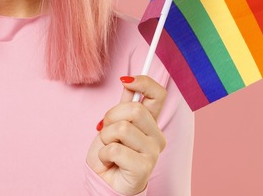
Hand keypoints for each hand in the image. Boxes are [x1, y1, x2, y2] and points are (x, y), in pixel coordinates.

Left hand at [86, 76, 166, 194]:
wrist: (105, 182)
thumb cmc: (110, 154)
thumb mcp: (113, 124)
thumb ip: (123, 105)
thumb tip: (128, 80)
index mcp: (150, 122)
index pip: (158, 94)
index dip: (144, 82)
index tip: (125, 81)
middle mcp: (156, 135)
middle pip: (135, 109)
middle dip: (111, 117)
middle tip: (106, 131)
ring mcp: (153, 152)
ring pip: (123, 128)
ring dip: (106, 138)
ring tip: (108, 148)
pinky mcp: (144, 167)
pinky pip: (115, 149)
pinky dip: (104, 154)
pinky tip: (108, 162)